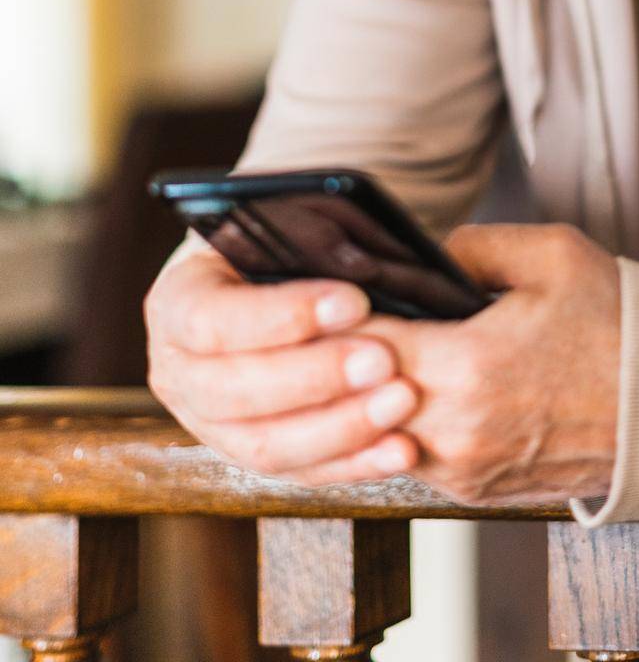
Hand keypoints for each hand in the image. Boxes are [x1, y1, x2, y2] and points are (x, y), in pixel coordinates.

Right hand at [144, 249, 420, 479]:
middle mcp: (178, 370)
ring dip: (340, 427)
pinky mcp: (254, 455)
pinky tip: (403, 448)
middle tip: (386, 359)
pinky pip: (301, 473)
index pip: (213, 318)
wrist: (269, 277)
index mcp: (178, 300)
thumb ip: (305, 239)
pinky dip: (355, 463)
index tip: (355, 300)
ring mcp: (210, 423)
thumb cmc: (283, 241)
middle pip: (234, 392)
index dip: (282, 316)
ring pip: (265, 445)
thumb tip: (357, 261)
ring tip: (402, 400)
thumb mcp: (285, 222)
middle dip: (316, 377)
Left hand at [275, 223, 621, 507]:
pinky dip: (396, 426)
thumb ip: (471, 247)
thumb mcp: (550, 255)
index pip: (358, 345)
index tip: (313, 292)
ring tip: (354, 354)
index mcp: (469, 367)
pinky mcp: (476, 493)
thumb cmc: (617, 324)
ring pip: (375, 435)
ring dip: (362, 399)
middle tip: (315, 321)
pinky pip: (411, 456)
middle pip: (354, 398)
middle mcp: (457, 432)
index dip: (327, 317)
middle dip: (334, 360)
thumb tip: (420, 257)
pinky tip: (398, 389)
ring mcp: (465, 471)